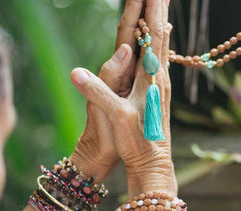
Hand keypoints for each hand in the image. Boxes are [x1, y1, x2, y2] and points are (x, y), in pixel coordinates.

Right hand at [71, 0, 176, 196]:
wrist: (153, 164)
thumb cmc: (135, 141)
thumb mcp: (114, 116)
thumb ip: (97, 91)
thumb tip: (77, 71)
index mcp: (149, 77)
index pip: (151, 36)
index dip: (150, 11)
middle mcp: (160, 78)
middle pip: (161, 36)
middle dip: (159, 10)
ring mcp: (162, 86)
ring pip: (163, 48)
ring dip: (162, 24)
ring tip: (163, 7)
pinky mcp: (160, 94)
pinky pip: (161, 61)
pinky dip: (161, 45)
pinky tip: (161, 44)